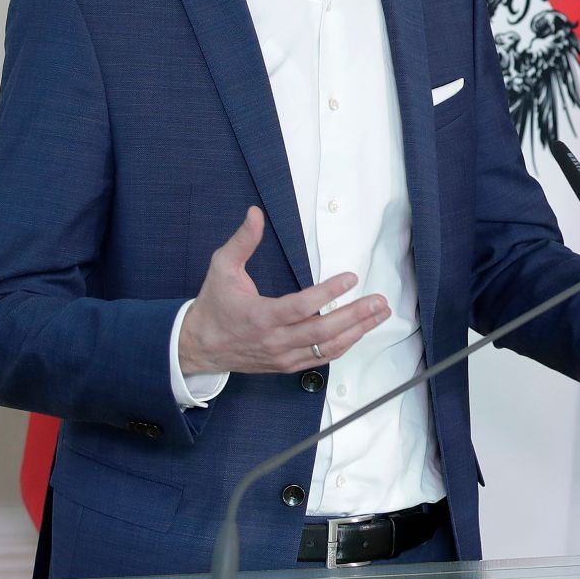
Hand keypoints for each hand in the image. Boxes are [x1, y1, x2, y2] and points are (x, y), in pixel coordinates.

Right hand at [178, 207, 390, 375]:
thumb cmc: (214, 305)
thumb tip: (255, 213)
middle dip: (355, 316)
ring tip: (379, 313)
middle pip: (322, 331)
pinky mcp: (287, 365)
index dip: (328, 294)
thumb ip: (242, 241)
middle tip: (378, 301)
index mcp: (259, 316)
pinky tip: (361, 330)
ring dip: (358, 331)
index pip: (300, 307)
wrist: (200, 347)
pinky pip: (322, 357)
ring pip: (327, 347)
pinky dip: (344, 344)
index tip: (350, 278)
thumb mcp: (221, 268)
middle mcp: (274, 340)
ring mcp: (283, 356)